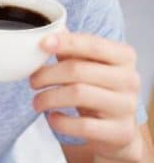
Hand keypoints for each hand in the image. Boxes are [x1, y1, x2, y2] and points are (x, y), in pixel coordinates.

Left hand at [30, 31, 142, 162]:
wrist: (116, 130)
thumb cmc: (97, 89)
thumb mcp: (89, 66)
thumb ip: (72, 48)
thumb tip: (49, 30)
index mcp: (124, 57)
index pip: (93, 44)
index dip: (66, 42)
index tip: (42, 44)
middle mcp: (130, 80)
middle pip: (77, 70)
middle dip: (47, 75)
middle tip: (32, 82)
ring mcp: (127, 107)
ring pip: (78, 94)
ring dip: (48, 98)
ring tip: (37, 101)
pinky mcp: (120, 132)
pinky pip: (83, 125)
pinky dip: (61, 121)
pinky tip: (53, 117)